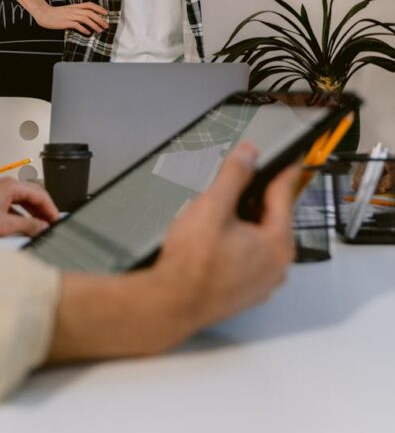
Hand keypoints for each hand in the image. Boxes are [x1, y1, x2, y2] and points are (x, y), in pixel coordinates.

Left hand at [0, 178, 58, 237]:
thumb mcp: (4, 225)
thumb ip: (28, 226)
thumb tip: (43, 227)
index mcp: (11, 186)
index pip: (39, 194)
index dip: (50, 208)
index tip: (57, 220)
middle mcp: (5, 186)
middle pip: (32, 196)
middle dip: (44, 210)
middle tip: (52, 223)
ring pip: (22, 201)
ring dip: (33, 213)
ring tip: (41, 226)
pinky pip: (12, 206)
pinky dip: (21, 215)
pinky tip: (22, 227)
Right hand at [33, 1, 108, 34]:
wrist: (44, 13)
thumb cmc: (56, 13)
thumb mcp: (68, 10)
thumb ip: (77, 12)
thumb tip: (87, 18)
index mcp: (75, 6)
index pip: (89, 5)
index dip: (99, 8)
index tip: (106, 13)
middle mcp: (74, 10)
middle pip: (90, 13)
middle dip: (100, 19)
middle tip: (106, 25)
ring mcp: (70, 16)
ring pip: (86, 18)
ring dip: (94, 25)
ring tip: (100, 30)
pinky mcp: (66, 22)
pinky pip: (77, 25)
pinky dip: (83, 29)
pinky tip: (88, 33)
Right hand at [150, 144, 295, 339]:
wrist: (170, 304)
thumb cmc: (192, 264)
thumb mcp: (213, 206)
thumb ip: (234, 175)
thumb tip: (248, 155)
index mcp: (277, 244)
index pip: (284, 195)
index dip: (282, 170)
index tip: (288, 158)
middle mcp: (276, 266)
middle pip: (272, 217)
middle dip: (255, 196)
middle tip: (236, 181)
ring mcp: (261, 282)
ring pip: (260, 238)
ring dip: (244, 220)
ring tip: (217, 210)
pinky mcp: (245, 291)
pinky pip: (249, 257)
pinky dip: (238, 241)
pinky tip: (213, 238)